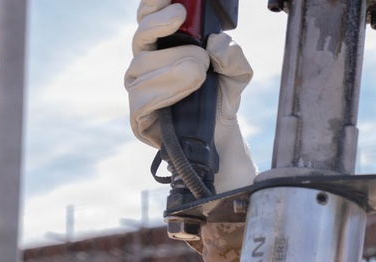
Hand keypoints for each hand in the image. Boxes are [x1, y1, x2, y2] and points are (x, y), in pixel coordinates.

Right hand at [125, 0, 256, 191]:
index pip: (147, 19)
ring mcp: (139, 89)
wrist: (221, 134)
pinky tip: (184, 91)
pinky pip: (140, 100)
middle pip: (140, 39)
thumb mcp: (237, 72)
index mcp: (162, 46)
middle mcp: (145, 64)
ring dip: (172, 68)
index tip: (174, 4)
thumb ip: (233, 54)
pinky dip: (164, 92)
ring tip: (200, 72)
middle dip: (161, 29)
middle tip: (192, 40)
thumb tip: (216, 45)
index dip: (152, 8)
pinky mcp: (138, 116)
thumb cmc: (220, 96)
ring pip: (140, 68)